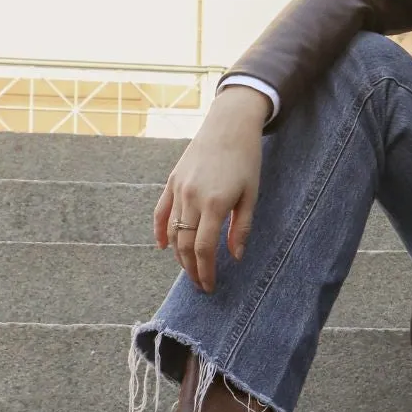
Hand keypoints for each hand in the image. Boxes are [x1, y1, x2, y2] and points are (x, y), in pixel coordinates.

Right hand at [153, 87, 266, 292]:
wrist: (229, 125)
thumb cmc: (246, 160)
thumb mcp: (251, 195)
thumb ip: (241, 228)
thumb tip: (236, 256)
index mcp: (214, 204)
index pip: (204, 249)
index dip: (205, 271)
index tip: (209, 286)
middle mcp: (192, 198)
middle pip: (184, 244)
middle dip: (191, 269)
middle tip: (199, 284)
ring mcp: (178, 189)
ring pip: (171, 231)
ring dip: (178, 254)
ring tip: (188, 269)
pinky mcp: (172, 181)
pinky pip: (161, 212)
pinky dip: (160, 231)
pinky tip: (163, 247)